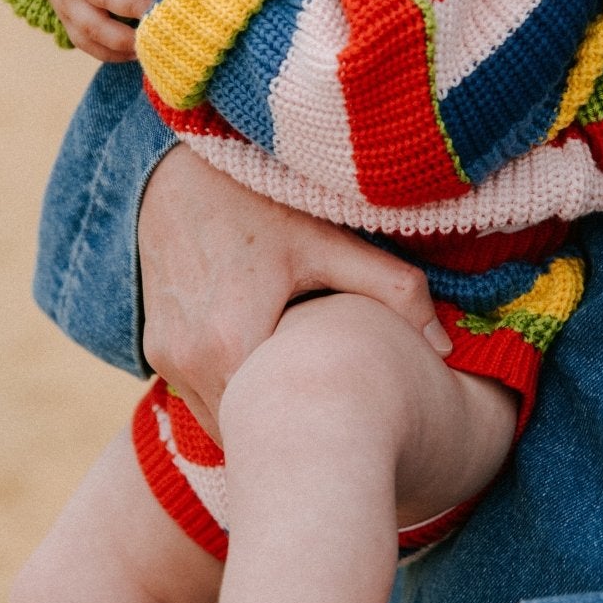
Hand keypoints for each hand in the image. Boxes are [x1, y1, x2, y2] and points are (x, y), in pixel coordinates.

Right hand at [138, 146, 451, 436]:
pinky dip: (231, 392)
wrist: (178, 171)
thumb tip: (446, 348)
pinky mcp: (155, 349)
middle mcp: (190, 362)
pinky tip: (267, 369)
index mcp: (232, 343)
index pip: (277, 429)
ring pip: (220, 418)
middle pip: (249, 431)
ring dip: (257, 413)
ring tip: (302, 395)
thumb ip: (393, 289)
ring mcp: (167, 359)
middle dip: (288, 430)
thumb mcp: (329, 240)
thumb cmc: (260, 202)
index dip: (316, 432)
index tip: (348, 428)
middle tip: (334, 422)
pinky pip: (198, 395)